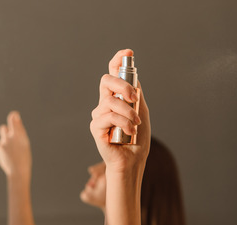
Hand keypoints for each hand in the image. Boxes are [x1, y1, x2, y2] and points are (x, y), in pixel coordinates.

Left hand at [0, 111, 31, 180]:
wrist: (18, 172)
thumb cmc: (25, 157)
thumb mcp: (24, 143)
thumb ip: (19, 130)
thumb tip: (14, 116)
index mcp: (18, 135)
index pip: (12, 120)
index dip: (13, 117)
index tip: (14, 116)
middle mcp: (9, 138)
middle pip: (3, 128)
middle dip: (6, 131)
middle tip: (11, 136)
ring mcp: (2, 144)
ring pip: (3, 140)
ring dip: (7, 144)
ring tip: (14, 153)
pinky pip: (1, 148)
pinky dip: (5, 152)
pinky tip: (10, 158)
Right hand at [90, 49, 150, 174]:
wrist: (133, 159)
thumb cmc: (137, 137)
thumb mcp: (141, 111)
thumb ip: (136, 94)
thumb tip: (134, 79)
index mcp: (116, 97)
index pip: (113, 74)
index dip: (117, 60)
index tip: (128, 52)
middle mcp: (105, 102)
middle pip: (106, 80)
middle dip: (123, 85)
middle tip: (135, 98)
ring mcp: (99, 114)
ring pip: (110, 101)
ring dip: (128, 112)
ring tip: (136, 125)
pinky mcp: (96, 127)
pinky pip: (108, 117)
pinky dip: (123, 123)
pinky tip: (130, 131)